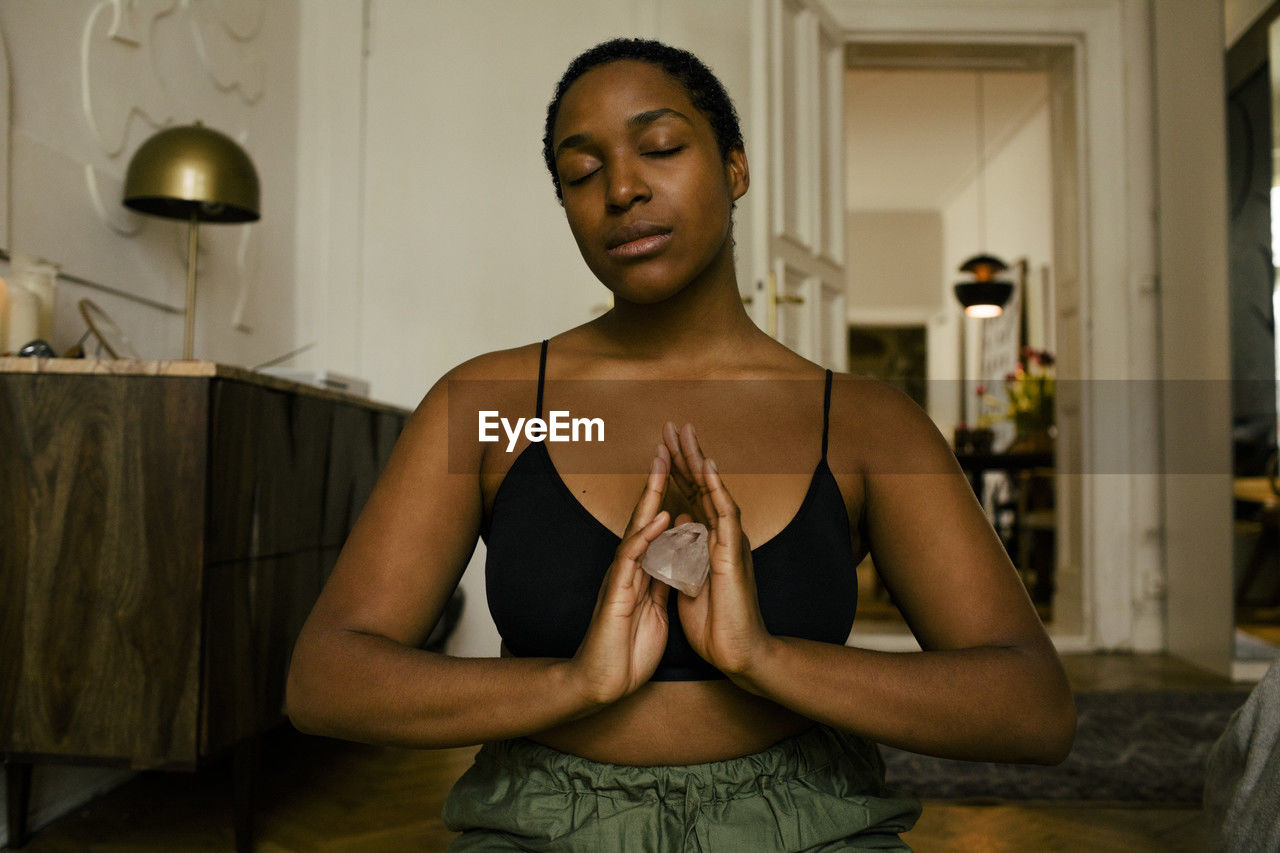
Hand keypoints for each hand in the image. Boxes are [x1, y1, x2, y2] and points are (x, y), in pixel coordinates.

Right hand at [566, 446, 673, 706]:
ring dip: (650, 496)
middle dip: (656, 481)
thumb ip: (664, 581)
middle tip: (665, 447)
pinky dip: (647, 537)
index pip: (657, 525)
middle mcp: (630, 568)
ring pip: (636, 528)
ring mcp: (622, 578)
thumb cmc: (627, 650)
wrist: (605, 682)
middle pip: (645, 515)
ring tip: (661, 465)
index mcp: (642, 571)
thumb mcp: (656, 610)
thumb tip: (678, 559)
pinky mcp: (618, 595)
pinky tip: (660, 518)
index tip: (680, 466)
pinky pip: (632, 560)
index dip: (667, 495)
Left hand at [662, 422, 772, 680]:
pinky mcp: (733, 556)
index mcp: (707, 541)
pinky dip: (716, 490)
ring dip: (699, 461)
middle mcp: (720, 536)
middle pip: (701, 486)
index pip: (690, 497)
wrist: (736, 653)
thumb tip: (677, 526)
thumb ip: (684, 551)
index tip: (661, 446)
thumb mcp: (688, 580)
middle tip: (672, 425)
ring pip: (714, 492)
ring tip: (686, 434)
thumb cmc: (715, 623)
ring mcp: (729, 543)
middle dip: (686, 455)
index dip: (675, 470)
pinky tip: (708, 468)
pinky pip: (725, 516)